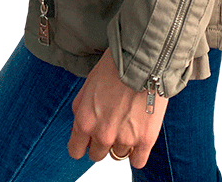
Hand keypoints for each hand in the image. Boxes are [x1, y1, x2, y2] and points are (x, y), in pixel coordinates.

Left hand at [67, 46, 168, 167]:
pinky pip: (138, 161)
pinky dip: (138, 153)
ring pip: (118, 155)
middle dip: (102, 142)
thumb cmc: (116, 66)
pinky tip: (138, 138)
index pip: (75, 151)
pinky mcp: (145, 139)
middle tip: (112, 124)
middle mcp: (102, 134)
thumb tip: (80, 124)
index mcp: (85, 121)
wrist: (143, 60)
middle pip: (97, 155)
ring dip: (121, 142)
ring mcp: (124, 138)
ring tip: (128, 122)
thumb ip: (81, 108)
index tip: (88, 140)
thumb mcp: (88, 84)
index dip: (82, 144)